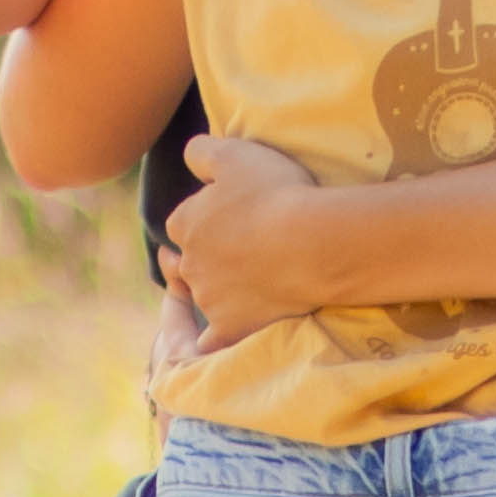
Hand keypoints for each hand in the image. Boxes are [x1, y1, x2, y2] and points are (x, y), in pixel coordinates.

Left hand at [159, 129, 336, 344]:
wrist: (311, 243)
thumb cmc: (274, 192)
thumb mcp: (234, 153)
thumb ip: (202, 151)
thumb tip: (189, 155)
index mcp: (184, 222)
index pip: (185, 221)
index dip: (208, 218)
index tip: (234, 217)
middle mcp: (189, 263)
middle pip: (191, 261)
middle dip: (208, 257)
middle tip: (241, 251)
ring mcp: (209, 298)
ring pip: (205, 296)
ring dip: (219, 292)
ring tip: (253, 283)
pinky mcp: (231, 326)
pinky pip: (213, 342)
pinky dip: (213, 343)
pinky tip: (219, 345)